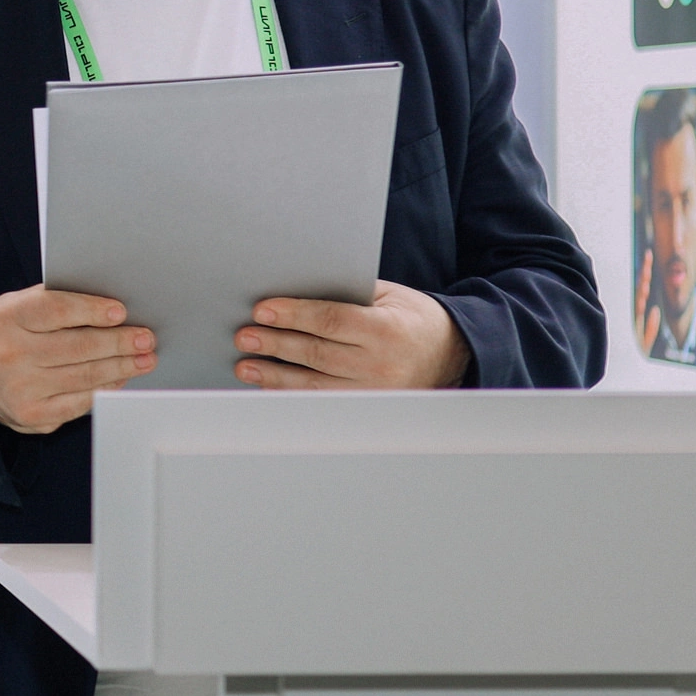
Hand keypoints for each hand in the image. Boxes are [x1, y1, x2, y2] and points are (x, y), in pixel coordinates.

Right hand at [0, 285, 154, 434]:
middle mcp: (11, 354)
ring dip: (121, 367)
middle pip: (77, 346)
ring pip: (83, 377)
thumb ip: (57, 302)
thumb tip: (113, 309)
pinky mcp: (31, 415)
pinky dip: (105, 389)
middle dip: (119, 343)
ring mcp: (20, 388)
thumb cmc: (10, 331)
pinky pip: (78, 403)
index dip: (91, 310)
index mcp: (8, 318)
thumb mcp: (20, 306)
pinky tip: (121, 379)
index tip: (121, 312)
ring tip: (144, 359)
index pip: (55, 309)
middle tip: (146, 338)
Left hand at [231, 281, 469, 389]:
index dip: (293, 315)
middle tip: (245, 336)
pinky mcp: (367, 408)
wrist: (450, 354)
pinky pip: (322, 402)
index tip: (262, 310)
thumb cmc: (412, 318)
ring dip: (275, 374)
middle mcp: (381, 365)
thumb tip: (295, 287)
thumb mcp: (389, 295)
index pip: (330, 321)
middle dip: (276, 344)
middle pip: (317, 354)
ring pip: (315, 384)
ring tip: (246, 364)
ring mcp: (374, 392)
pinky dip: (292, 393)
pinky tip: (270, 385)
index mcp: (386, 330)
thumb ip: (347, 292)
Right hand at [635, 251, 661, 353]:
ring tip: (647, 269)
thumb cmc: (634, 363)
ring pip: (639, 303)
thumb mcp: (646, 342)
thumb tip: (656, 311)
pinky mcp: (635, 339)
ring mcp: (633, 327)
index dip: (647, 275)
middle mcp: (635, 320)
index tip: (649, 258)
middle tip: (648, 255)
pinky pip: (641, 319)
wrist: (629, 379)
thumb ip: (650, 326)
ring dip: (644, 286)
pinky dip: (646, 308)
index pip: (644, 292)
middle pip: (641, 292)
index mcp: (638, 319)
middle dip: (645, 273)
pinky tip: (649, 297)